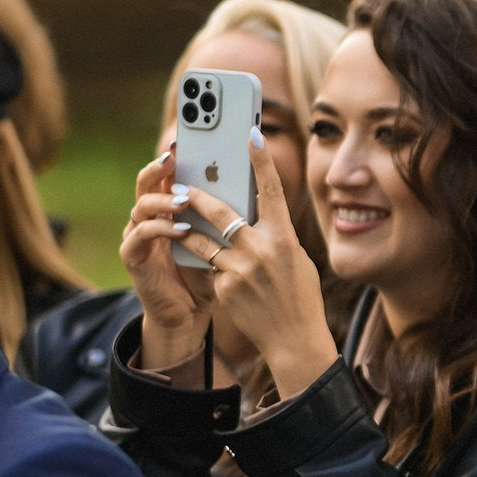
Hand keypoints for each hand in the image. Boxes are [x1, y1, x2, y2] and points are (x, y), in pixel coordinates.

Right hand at [117, 150, 215, 371]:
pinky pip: (140, 235)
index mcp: (172, 208)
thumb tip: (257, 188)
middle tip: (174, 157)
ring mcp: (138, 234)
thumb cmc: (209, 274)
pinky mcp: (133, 257)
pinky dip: (159, 229)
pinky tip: (180, 229)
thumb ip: (230, 217)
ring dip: (163, 199)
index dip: (175, 156)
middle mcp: (151, 216)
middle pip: (148, 181)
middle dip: (160, 167)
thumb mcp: (223, 242)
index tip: (188, 139)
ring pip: (141, 205)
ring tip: (186, 199)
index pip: (171, 175)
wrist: (190, 314)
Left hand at [171, 134, 341, 399]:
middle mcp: (262, 250)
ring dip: (186, 231)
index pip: (271, 192)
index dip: (261, 162)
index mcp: (285, 239)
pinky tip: (208, 271)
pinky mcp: (224, 288)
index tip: (250, 136)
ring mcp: (240, 269)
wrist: (295, 340)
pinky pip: (207, 268)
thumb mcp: (296, 261)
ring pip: (201, 241)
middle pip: (220, 213)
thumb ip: (275, 237)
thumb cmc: (299, 297)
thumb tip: (253, 215)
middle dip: (197, 197)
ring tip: (176, 222)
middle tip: (180, 187)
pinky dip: (207, 266)